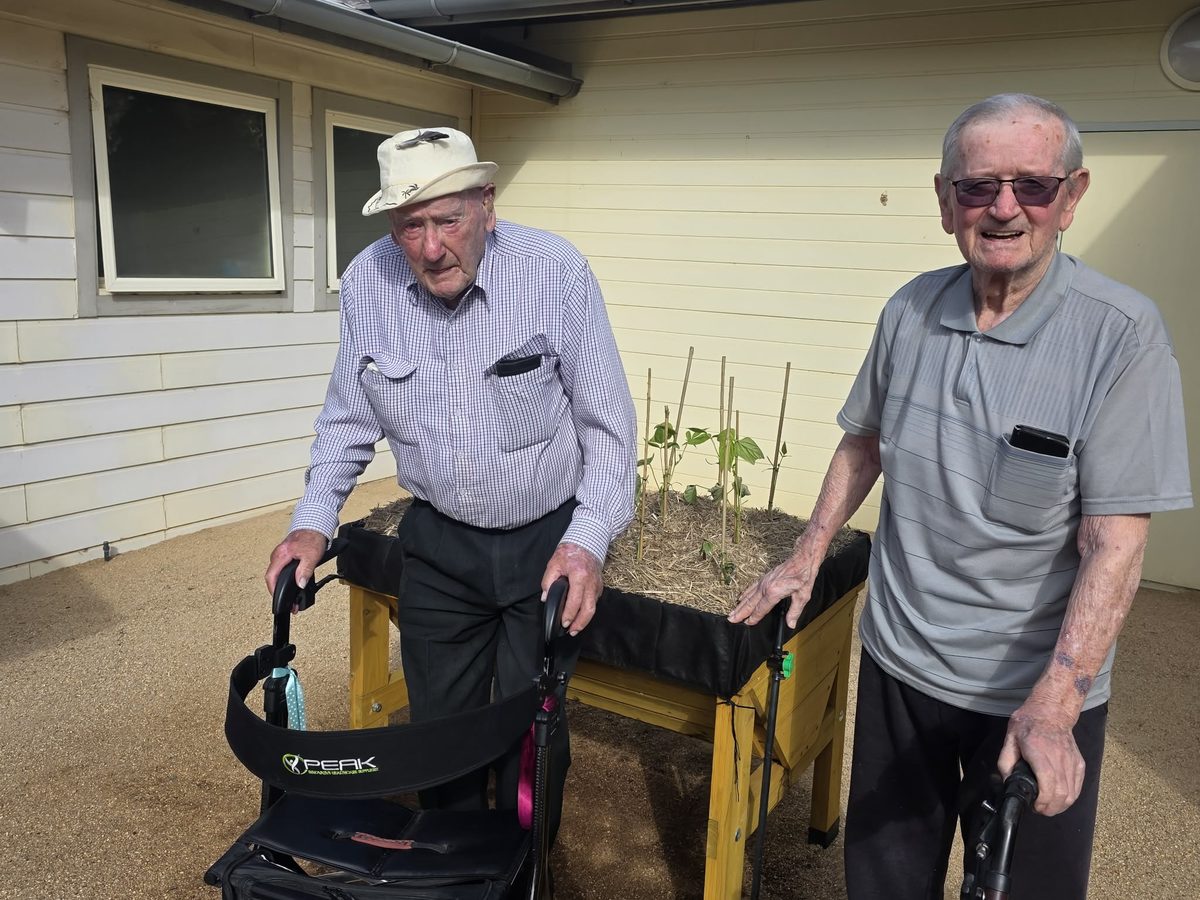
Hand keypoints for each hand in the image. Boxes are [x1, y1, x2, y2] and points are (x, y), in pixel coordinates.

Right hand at [265, 529, 328, 606]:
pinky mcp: (284, 555)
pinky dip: (283, 578)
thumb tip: (300, 584)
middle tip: (288, 602)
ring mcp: (280, 554)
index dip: (273, 590)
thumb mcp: (312, 556)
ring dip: (281, 585)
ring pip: (276, 573)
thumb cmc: (312, 538)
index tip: (279, 599)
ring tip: (290, 597)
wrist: (314, 527)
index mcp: (281, 555)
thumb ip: (305, 571)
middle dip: (278, 591)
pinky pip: (280, 568)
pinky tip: (290, 583)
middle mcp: (277, 554)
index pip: (271, 577)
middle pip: (272, 577)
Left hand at [541, 542, 602, 635]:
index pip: (575, 601)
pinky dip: (587, 611)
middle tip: (571, 631)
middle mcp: (591, 583)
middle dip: (580, 623)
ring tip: (575, 628)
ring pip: (593, 608)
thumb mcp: (554, 564)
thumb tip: (545, 597)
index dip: (569, 614)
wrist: (586, 543)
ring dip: (584, 620)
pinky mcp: (599, 586)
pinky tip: (580, 617)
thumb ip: (548, 581)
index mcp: (579, 576)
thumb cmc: (569, 553)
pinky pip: (594, 602)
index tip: (563, 623)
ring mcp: (597, 585)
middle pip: (588, 609)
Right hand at [728, 551, 816, 627]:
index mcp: (774, 593)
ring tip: (732, 612)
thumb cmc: (803, 576)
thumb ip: (794, 611)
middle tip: (730, 619)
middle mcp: (765, 587)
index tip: (746, 624)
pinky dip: (745, 593)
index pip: (761, 609)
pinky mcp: (765, 577)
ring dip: (740, 604)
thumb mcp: (802, 596)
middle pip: (750, 603)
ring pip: (749, 595)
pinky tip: (741, 597)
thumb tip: (790, 624)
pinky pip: (751, 587)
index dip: (753, 618)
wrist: (802, 559)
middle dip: (740, 612)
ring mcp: (764, 581)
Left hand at [998, 698, 1084, 815]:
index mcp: (1039, 751)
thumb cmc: (1028, 724)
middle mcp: (1058, 757)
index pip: (1048, 782)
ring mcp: (1071, 761)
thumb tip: (1008, 783)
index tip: (1034, 806)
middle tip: (1038, 809)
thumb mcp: (1009, 739)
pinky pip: (1077, 788)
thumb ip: (1005, 762)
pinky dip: (1069, 798)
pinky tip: (1058, 799)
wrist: (1051, 712)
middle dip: (1050, 808)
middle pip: (1061, 793)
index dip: (1043, 801)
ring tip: (1047, 806)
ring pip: (1071, 794)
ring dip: (1059, 806)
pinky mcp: (1079, 764)